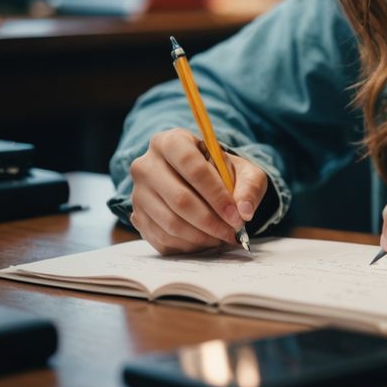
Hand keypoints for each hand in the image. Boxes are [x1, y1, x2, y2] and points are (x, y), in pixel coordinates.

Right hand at [129, 128, 267, 254]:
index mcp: (172, 141)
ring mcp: (138, 192)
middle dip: (211, 221)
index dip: (216, 194)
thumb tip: (245, 212)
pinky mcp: (137, 216)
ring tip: (222, 237)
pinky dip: (188, 245)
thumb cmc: (222, 172)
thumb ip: (249, 187)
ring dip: (201, 236)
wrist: (200, 181)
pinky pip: (162, 237)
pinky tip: (206, 241)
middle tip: (232, 232)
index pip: (193, 167)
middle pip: (179, 198)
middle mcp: (147, 165)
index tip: (235, 215)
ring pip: (170, 222)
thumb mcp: (244, 171)